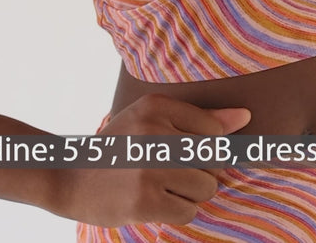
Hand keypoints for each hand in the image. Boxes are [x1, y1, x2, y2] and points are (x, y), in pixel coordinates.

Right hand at [50, 94, 250, 227]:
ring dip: (191, 193)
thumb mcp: (152, 118)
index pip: (215, 131)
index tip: (182, 152)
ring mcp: (150, 168)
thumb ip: (201, 118)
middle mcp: (154, 132)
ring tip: (164, 186)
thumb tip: (245, 117)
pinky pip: (189, 211)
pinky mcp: (145, 200)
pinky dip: (179, 211)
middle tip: (170, 171)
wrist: (70, 179)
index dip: (207, 148)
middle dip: (201, 171)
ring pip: (207, 186)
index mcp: (156, 105)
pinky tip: (156, 201)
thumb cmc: (121, 146)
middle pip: (214, 159)